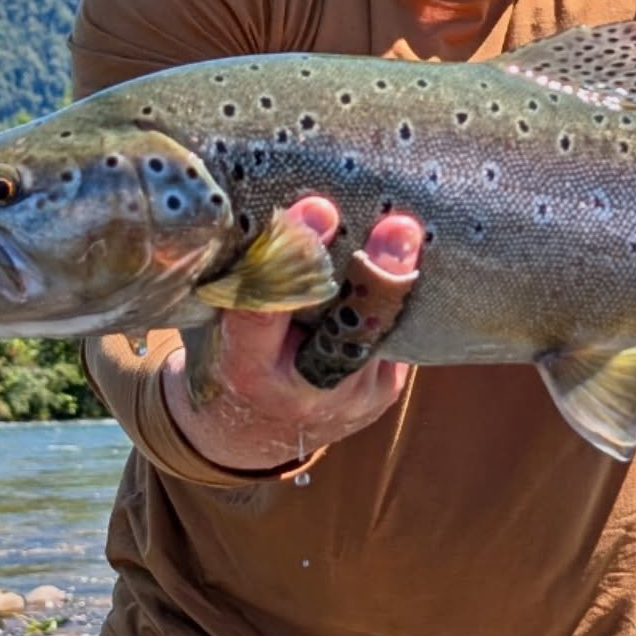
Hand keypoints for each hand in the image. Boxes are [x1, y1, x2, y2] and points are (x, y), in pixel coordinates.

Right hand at [163, 196, 422, 471]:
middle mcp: (303, 392)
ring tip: (415, 230)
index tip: (317, 208)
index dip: (294, 258)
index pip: (268, 308)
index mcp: (245, 370)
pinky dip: (402, 298)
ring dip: (401, 279)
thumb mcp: (216, 324)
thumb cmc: (226, 355)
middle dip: (378, 275)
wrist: (246, 434)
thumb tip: (299, 201)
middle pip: (350, 330)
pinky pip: (398, 337)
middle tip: (400, 226)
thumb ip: (248, 280)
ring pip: (384, 330)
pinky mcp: (384, 395)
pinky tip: (419, 257)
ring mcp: (352, 399)